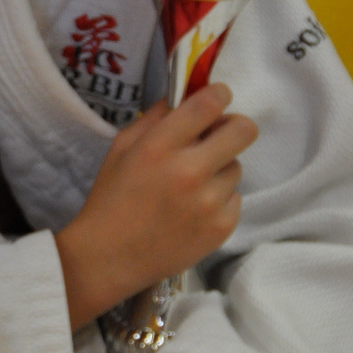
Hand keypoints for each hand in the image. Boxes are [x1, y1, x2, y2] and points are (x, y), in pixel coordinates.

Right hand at [56, 85, 257, 328]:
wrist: (109, 257)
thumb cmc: (110, 199)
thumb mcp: (121, 149)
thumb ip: (153, 118)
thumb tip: (182, 98)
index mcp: (160, 146)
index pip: (210, 104)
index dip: (219, 94)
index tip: (217, 98)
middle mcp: (190, 171)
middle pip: (243, 130)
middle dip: (233, 126)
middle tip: (217, 136)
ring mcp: (209, 202)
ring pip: (237, 167)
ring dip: (219, 169)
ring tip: (192, 185)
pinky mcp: (222, 227)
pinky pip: (235, 198)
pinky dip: (219, 199)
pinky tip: (194, 209)